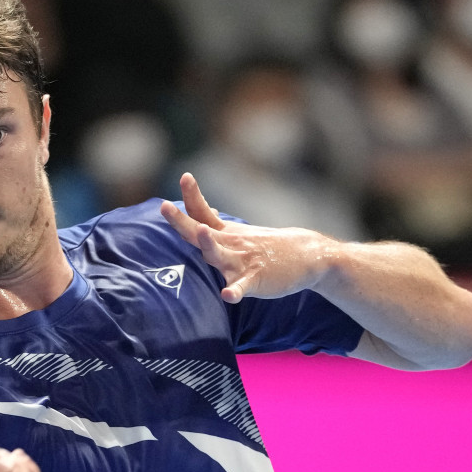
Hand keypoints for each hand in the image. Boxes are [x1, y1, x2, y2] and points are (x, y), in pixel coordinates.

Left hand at [159, 172, 335, 302]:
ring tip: (201, 232)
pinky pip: (242, 286)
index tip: (185, 176)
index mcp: (225, 233)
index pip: (202, 212)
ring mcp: (242, 261)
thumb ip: (218, 224)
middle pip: (200, 231)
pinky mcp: (255, 279)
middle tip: (164, 207)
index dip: (192, 196)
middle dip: (181, 221)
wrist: (306, 255)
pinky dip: (235, 291)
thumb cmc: (268, 245)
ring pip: (220, 255)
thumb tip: (203, 208)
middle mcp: (230, 244)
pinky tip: (227, 295)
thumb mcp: (240, 232)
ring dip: (209, 245)